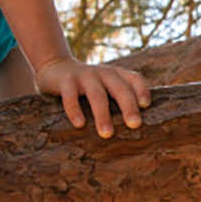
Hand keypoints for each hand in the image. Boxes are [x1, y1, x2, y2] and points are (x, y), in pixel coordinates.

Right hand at [34, 55, 150, 137]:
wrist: (55, 68)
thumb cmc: (87, 86)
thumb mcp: (105, 87)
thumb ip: (118, 100)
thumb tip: (136, 130)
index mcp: (117, 75)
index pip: (134, 79)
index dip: (142, 90)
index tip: (145, 105)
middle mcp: (104, 73)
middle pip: (120, 89)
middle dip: (128, 106)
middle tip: (135, 124)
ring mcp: (85, 76)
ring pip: (97, 94)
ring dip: (103, 114)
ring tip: (107, 134)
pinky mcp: (66, 81)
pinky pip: (71, 96)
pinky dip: (75, 110)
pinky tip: (79, 124)